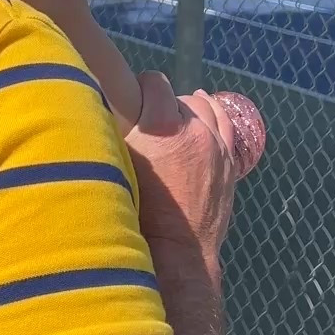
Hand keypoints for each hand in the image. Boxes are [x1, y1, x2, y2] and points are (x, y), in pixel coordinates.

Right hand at [125, 75, 237, 263]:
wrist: (178, 251)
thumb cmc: (139, 212)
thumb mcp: (118, 166)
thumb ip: (117, 136)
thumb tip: (106, 115)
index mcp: (162, 126)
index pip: (155, 83)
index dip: (142, 85)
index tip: (132, 94)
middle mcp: (193, 129)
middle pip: (179, 97)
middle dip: (164, 102)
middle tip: (148, 117)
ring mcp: (216, 145)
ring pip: (206, 108)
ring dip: (190, 109)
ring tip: (176, 115)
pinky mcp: (228, 162)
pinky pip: (225, 125)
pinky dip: (214, 116)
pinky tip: (206, 114)